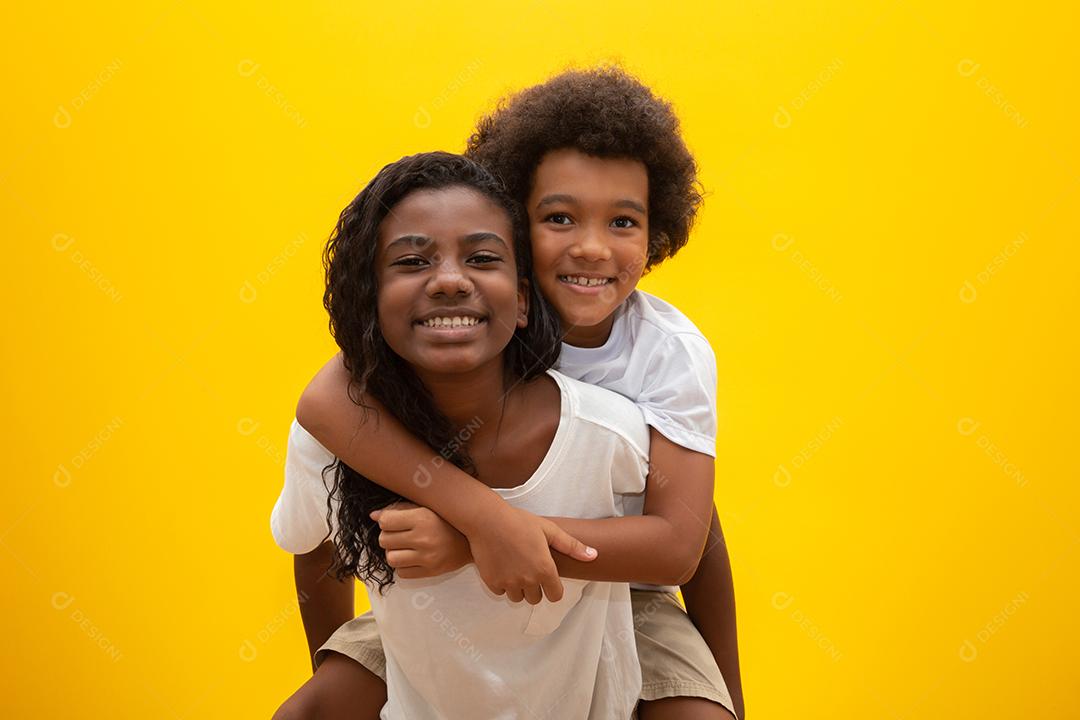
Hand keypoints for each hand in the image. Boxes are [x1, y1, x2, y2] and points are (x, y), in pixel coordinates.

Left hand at [371, 501, 472, 578]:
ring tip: (405, 547)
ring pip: (391, 558)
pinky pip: (402, 573)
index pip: (385, 522)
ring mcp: (427, 557)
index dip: (386, 521)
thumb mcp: (426, 507)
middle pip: (384, 540)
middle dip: (389, 536)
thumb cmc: (447, 520)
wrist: (473, 539)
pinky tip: (412, 558)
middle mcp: (423, 539)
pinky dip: (403, 566)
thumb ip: (399, 509)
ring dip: (394, 552)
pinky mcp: (431, 572)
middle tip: (400, 534)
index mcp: (422, 518)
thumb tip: (373, 516)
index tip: (394, 521)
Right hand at [466, 504, 596, 604]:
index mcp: (544, 569)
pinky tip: (502, 566)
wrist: (487, 520)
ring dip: (519, 588)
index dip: (553, 588)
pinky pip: (501, 592)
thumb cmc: (520, 522)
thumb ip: (572, 546)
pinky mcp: (492, 582)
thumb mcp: (549, 530)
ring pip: (518, 598)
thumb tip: (594, 555)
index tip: (548, 579)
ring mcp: (509, 583)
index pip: (555, 596)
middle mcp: (527, 580)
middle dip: (535, 588)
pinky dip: (503, 584)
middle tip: (530, 569)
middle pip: (536, 599)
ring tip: (516, 568)